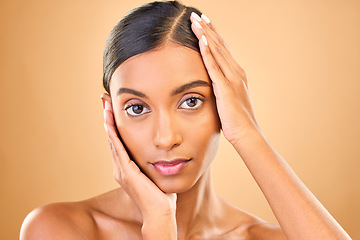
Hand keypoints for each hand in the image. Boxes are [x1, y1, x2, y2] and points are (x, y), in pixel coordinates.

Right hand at [102, 95, 176, 238]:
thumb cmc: (160, 196)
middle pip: (112, 138)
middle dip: (108, 118)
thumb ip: (153, 163)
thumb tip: (162, 154)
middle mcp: (120, 168)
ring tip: (105, 105)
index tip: (113, 108)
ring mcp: (121, 171)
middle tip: (105, 100)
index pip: (118, 141)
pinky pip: (118, 150)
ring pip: (112, 141)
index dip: (115, 124)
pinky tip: (109, 123)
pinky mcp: (127, 173)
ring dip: (108, 122)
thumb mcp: (155, 174)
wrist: (160, 213)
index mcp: (126, 168)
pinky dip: (113, 136)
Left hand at [190, 13, 260, 145]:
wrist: (247, 134)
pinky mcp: (226, 88)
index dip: (212, 35)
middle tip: (196, 15)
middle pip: (219, 45)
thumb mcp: (228, 100)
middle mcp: (236, 72)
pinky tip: (201, 40)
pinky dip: (208, 52)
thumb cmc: (237, 120)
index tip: (203, 23)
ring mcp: (232, 78)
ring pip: (217, 51)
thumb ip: (222, 88)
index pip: (222, 50)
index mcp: (236, 74)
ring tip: (195, 21)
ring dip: (206, 34)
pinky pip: (215, 66)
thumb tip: (212, 84)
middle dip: (207, 29)